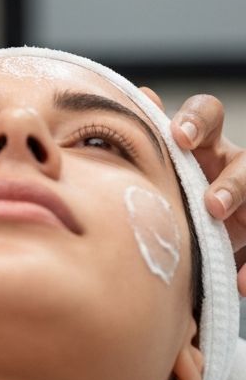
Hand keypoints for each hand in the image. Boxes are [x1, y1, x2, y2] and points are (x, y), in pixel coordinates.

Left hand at [143, 87, 245, 293]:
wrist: (174, 236)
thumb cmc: (163, 184)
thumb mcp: (156, 161)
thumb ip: (150, 134)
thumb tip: (143, 94)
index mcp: (201, 140)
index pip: (207, 113)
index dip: (197, 120)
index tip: (179, 138)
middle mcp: (230, 164)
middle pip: (245, 162)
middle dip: (233, 183)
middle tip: (211, 205)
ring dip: (245, 212)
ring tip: (222, 231)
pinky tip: (241, 285)